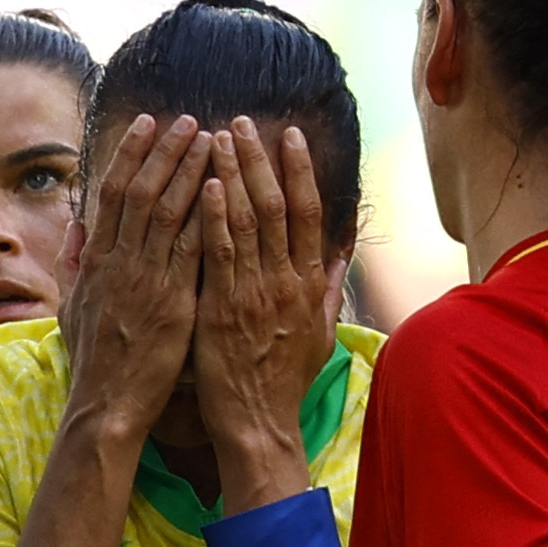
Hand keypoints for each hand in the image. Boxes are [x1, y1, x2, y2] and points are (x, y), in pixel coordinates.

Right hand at [57, 114, 210, 439]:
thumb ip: (73, 262)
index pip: (112, 192)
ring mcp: (146, 280)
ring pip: (167, 211)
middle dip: (165, 150)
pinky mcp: (173, 302)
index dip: (131, 153)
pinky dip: (204, 215)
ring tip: (210, 138)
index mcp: (97, 260)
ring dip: (189, 170)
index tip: (148, 123)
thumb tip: (76, 225)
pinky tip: (221, 189)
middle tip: (187, 118)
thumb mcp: (71, 307)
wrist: (107, 405)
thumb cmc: (94, 360)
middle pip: (141, 190)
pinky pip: (191, 249)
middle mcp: (120, 262)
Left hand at [194, 120, 346, 512]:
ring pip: (246, 222)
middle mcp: (286, 282)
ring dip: (232, 176)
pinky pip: (219, 255)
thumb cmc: (284, 380)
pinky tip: (204, 186)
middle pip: (277, 206)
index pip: (308, 213)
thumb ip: (330, 286)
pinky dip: (214, 218)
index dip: (299, 170)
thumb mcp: (320, 332)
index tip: (288, 136)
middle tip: (243, 122)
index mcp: (308, 283)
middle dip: (260, 159)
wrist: (259, 424)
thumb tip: (343, 249)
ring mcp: (255, 294)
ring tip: (217, 138)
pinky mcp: (223, 309)